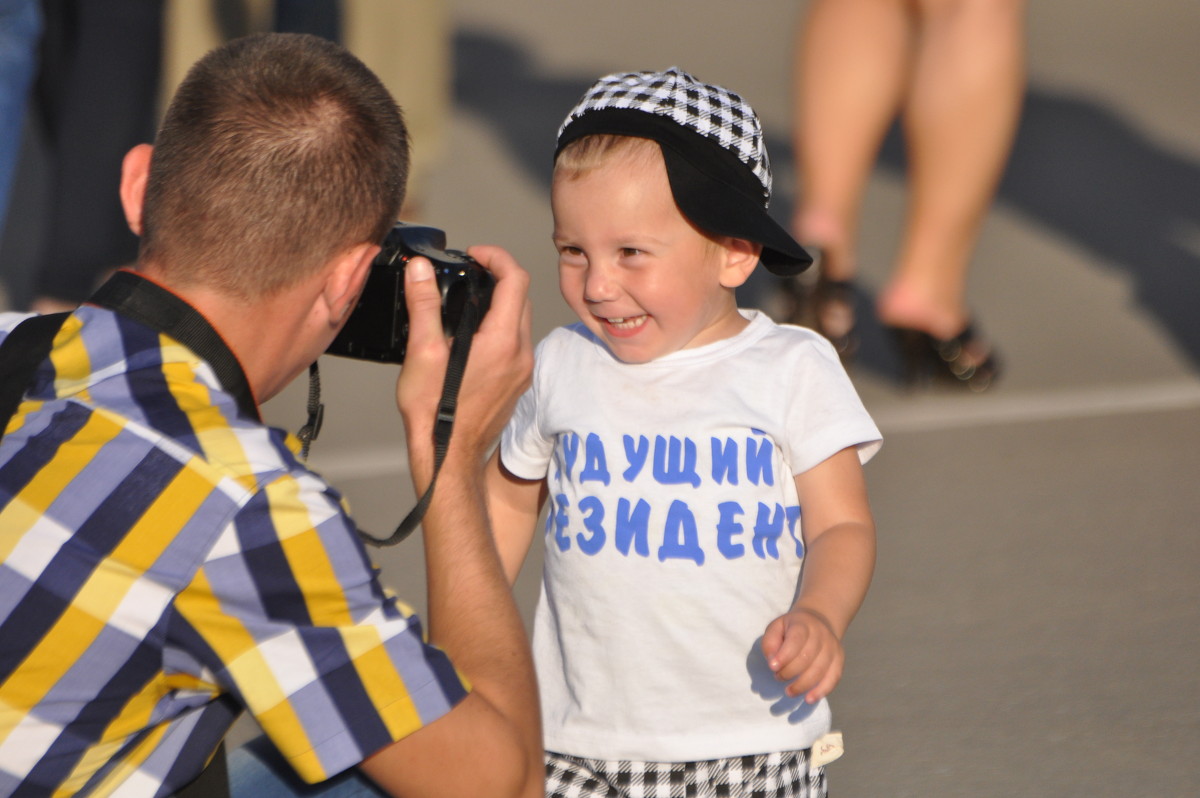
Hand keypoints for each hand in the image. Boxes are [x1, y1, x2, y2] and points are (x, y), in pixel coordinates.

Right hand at [396, 248, 532, 479]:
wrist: (448, 455)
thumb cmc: (433, 411)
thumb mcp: (422, 352)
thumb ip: (423, 305)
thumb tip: (420, 269)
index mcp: (502, 341)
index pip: (515, 279)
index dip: (496, 257)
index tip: (475, 255)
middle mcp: (520, 354)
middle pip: (522, 297)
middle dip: (499, 277)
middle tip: (470, 273)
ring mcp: (523, 371)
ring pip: (521, 321)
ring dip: (502, 304)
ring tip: (469, 301)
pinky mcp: (518, 384)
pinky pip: (517, 344)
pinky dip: (502, 328)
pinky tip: (473, 336)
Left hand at [762, 607, 844, 703]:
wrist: (819, 622)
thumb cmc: (792, 629)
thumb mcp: (776, 627)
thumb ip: (770, 643)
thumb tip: (773, 662)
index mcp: (803, 624)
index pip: (796, 640)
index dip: (784, 656)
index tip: (772, 668)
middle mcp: (821, 635)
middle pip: (806, 658)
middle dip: (789, 672)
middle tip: (778, 677)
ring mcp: (832, 648)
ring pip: (819, 671)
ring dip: (802, 685)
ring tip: (789, 691)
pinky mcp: (839, 661)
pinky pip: (833, 678)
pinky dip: (821, 691)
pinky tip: (809, 699)